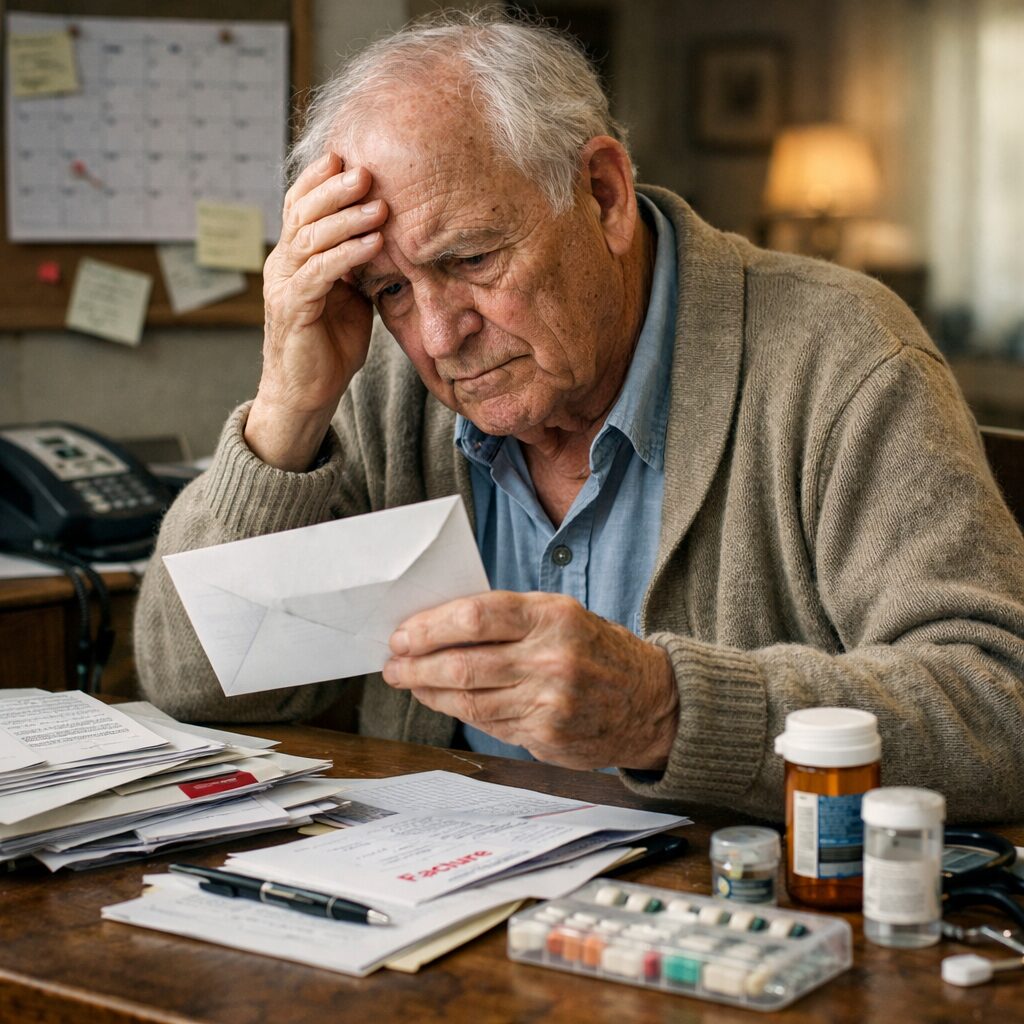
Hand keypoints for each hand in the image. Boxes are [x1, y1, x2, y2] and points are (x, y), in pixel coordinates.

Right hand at [246, 152, 388, 469]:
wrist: (307, 393)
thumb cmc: (330, 344)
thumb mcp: (351, 295)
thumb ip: (359, 264)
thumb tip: (390, 235)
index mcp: (293, 256)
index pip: (300, 205)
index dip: (320, 179)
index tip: (348, 156)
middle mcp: (282, 264)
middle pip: (302, 213)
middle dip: (335, 189)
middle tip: (367, 170)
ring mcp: (283, 286)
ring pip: (310, 238)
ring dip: (347, 218)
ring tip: (379, 204)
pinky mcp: (292, 310)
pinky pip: (319, 273)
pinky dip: (347, 254)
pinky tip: (373, 243)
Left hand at [382, 592, 678, 769]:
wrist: (651, 700)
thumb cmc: (596, 650)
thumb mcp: (561, 615)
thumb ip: (508, 618)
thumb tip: (438, 626)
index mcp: (552, 616)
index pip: (476, 616)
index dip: (430, 626)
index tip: (402, 634)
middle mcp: (552, 658)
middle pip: (463, 663)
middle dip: (416, 665)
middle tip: (393, 663)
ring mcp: (550, 701)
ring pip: (468, 699)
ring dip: (428, 692)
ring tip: (408, 683)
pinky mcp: (547, 736)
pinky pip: (488, 724)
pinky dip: (458, 712)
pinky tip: (443, 702)